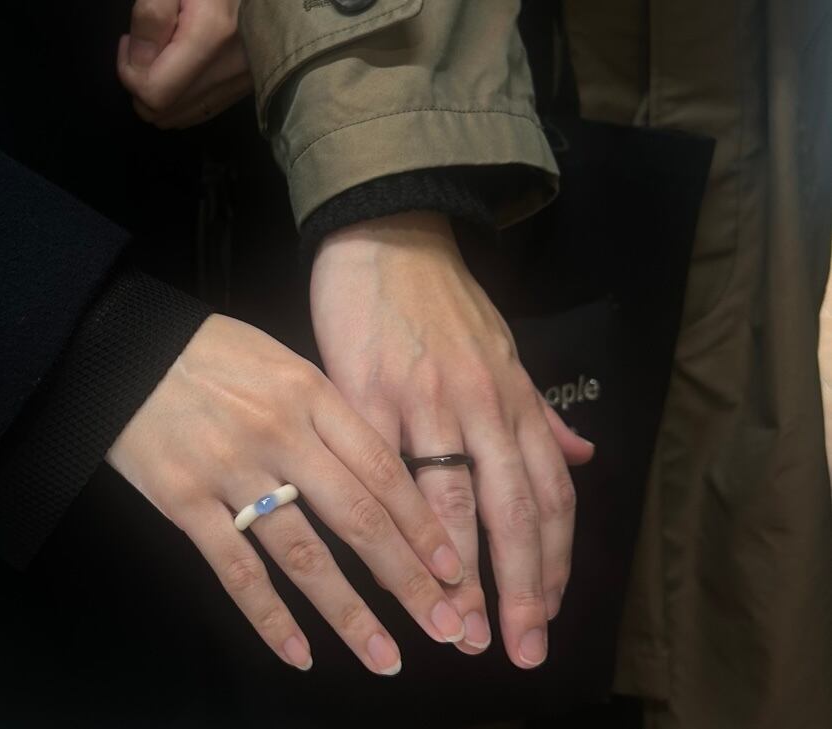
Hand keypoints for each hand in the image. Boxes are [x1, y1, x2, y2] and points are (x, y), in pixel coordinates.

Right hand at [106, 314, 468, 673]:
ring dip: (348, 613)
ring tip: (385, 657)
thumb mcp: (282, 361)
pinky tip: (299, 654)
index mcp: (311, 395)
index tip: (457, 572)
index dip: (424, 527)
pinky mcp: (184, 501)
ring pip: (303, 555)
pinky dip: (269, 617)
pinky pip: (234, 570)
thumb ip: (329, 413)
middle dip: (408, 581)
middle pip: (358, 519)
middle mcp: (280, 434)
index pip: (384, 471)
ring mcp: (231, 470)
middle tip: (447, 629)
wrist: (120, 347)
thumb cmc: (208, 352)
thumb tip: (382, 470)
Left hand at [116, 0, 250, 128]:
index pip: (153, 93)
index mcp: (210, 36)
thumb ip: (152, 15)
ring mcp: (241, 82)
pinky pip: (199, 111)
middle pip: (161, 113)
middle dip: (140, 84)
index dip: (129, 71)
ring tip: (162, 55)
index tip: (130, 40)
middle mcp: (229, 68)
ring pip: (178, 117)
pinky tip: (181, 67)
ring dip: (159, 92)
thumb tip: (138, 62)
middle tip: (143, 46)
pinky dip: (180, 97)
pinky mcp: (247, 86)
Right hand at [310, 212, 594, 668]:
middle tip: (517, 649)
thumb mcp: (507, 350)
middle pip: (512, 508)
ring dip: (458, 572)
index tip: (548, 615)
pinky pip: (381, 470)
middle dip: (519, 585)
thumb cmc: (444, 301)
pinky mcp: (364, 391)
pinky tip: (387, 565)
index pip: (548, 494)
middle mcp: (481, 404)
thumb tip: (585, 457)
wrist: (389, 233)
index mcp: (513, 399)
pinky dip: (389, 521)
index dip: (553, 560)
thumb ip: (542, 411)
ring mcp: (423, 398)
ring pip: (451, 499)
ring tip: (457, 629)